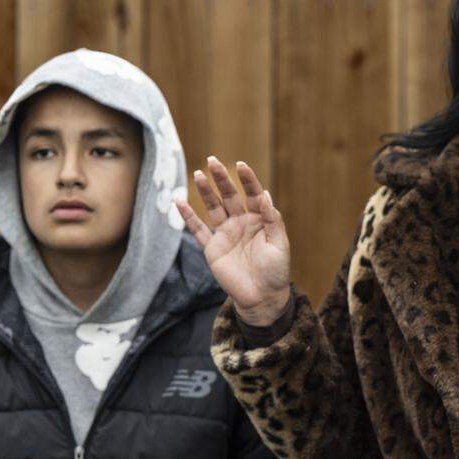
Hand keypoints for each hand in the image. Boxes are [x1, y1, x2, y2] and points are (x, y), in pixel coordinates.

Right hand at [175, 157, 290, 325]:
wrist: (262, 297)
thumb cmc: (275, 271)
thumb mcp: (279, 244)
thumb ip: (272, 220)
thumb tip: (265, 195)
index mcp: (259, 220)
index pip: (252, 194)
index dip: (247, 179)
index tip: (240, 164)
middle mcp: (241, 223)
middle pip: (229, 196)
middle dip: (221, 179)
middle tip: (212, 161)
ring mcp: (225, 234)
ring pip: (213, 207)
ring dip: (205, 191)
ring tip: (197, 174)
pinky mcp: (212, 248)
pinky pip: (197, 229)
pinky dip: (188, 216)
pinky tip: (179, 201)